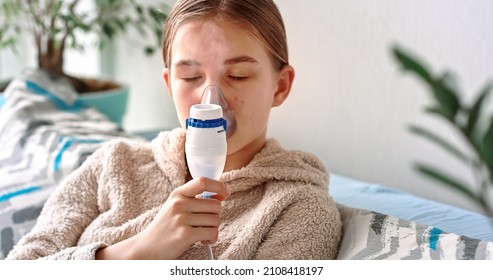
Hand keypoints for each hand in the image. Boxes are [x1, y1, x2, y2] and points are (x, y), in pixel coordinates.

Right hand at [96, 177, 229, 259]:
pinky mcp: (185, 234)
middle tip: (205, 223)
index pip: (202, 182)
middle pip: (216, 205)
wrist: (146, 247)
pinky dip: (212, 238)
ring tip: (202, 233)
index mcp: (177, 194)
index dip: (219, 186)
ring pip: (216, 220)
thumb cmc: (165, 227)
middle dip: (215, 216)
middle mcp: (179, 204)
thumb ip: (194, 199)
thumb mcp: (175, 207)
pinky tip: (203, 240)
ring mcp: (181, 219)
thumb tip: (221, 195)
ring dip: (213, 228)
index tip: (225, 193)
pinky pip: (212, 232)